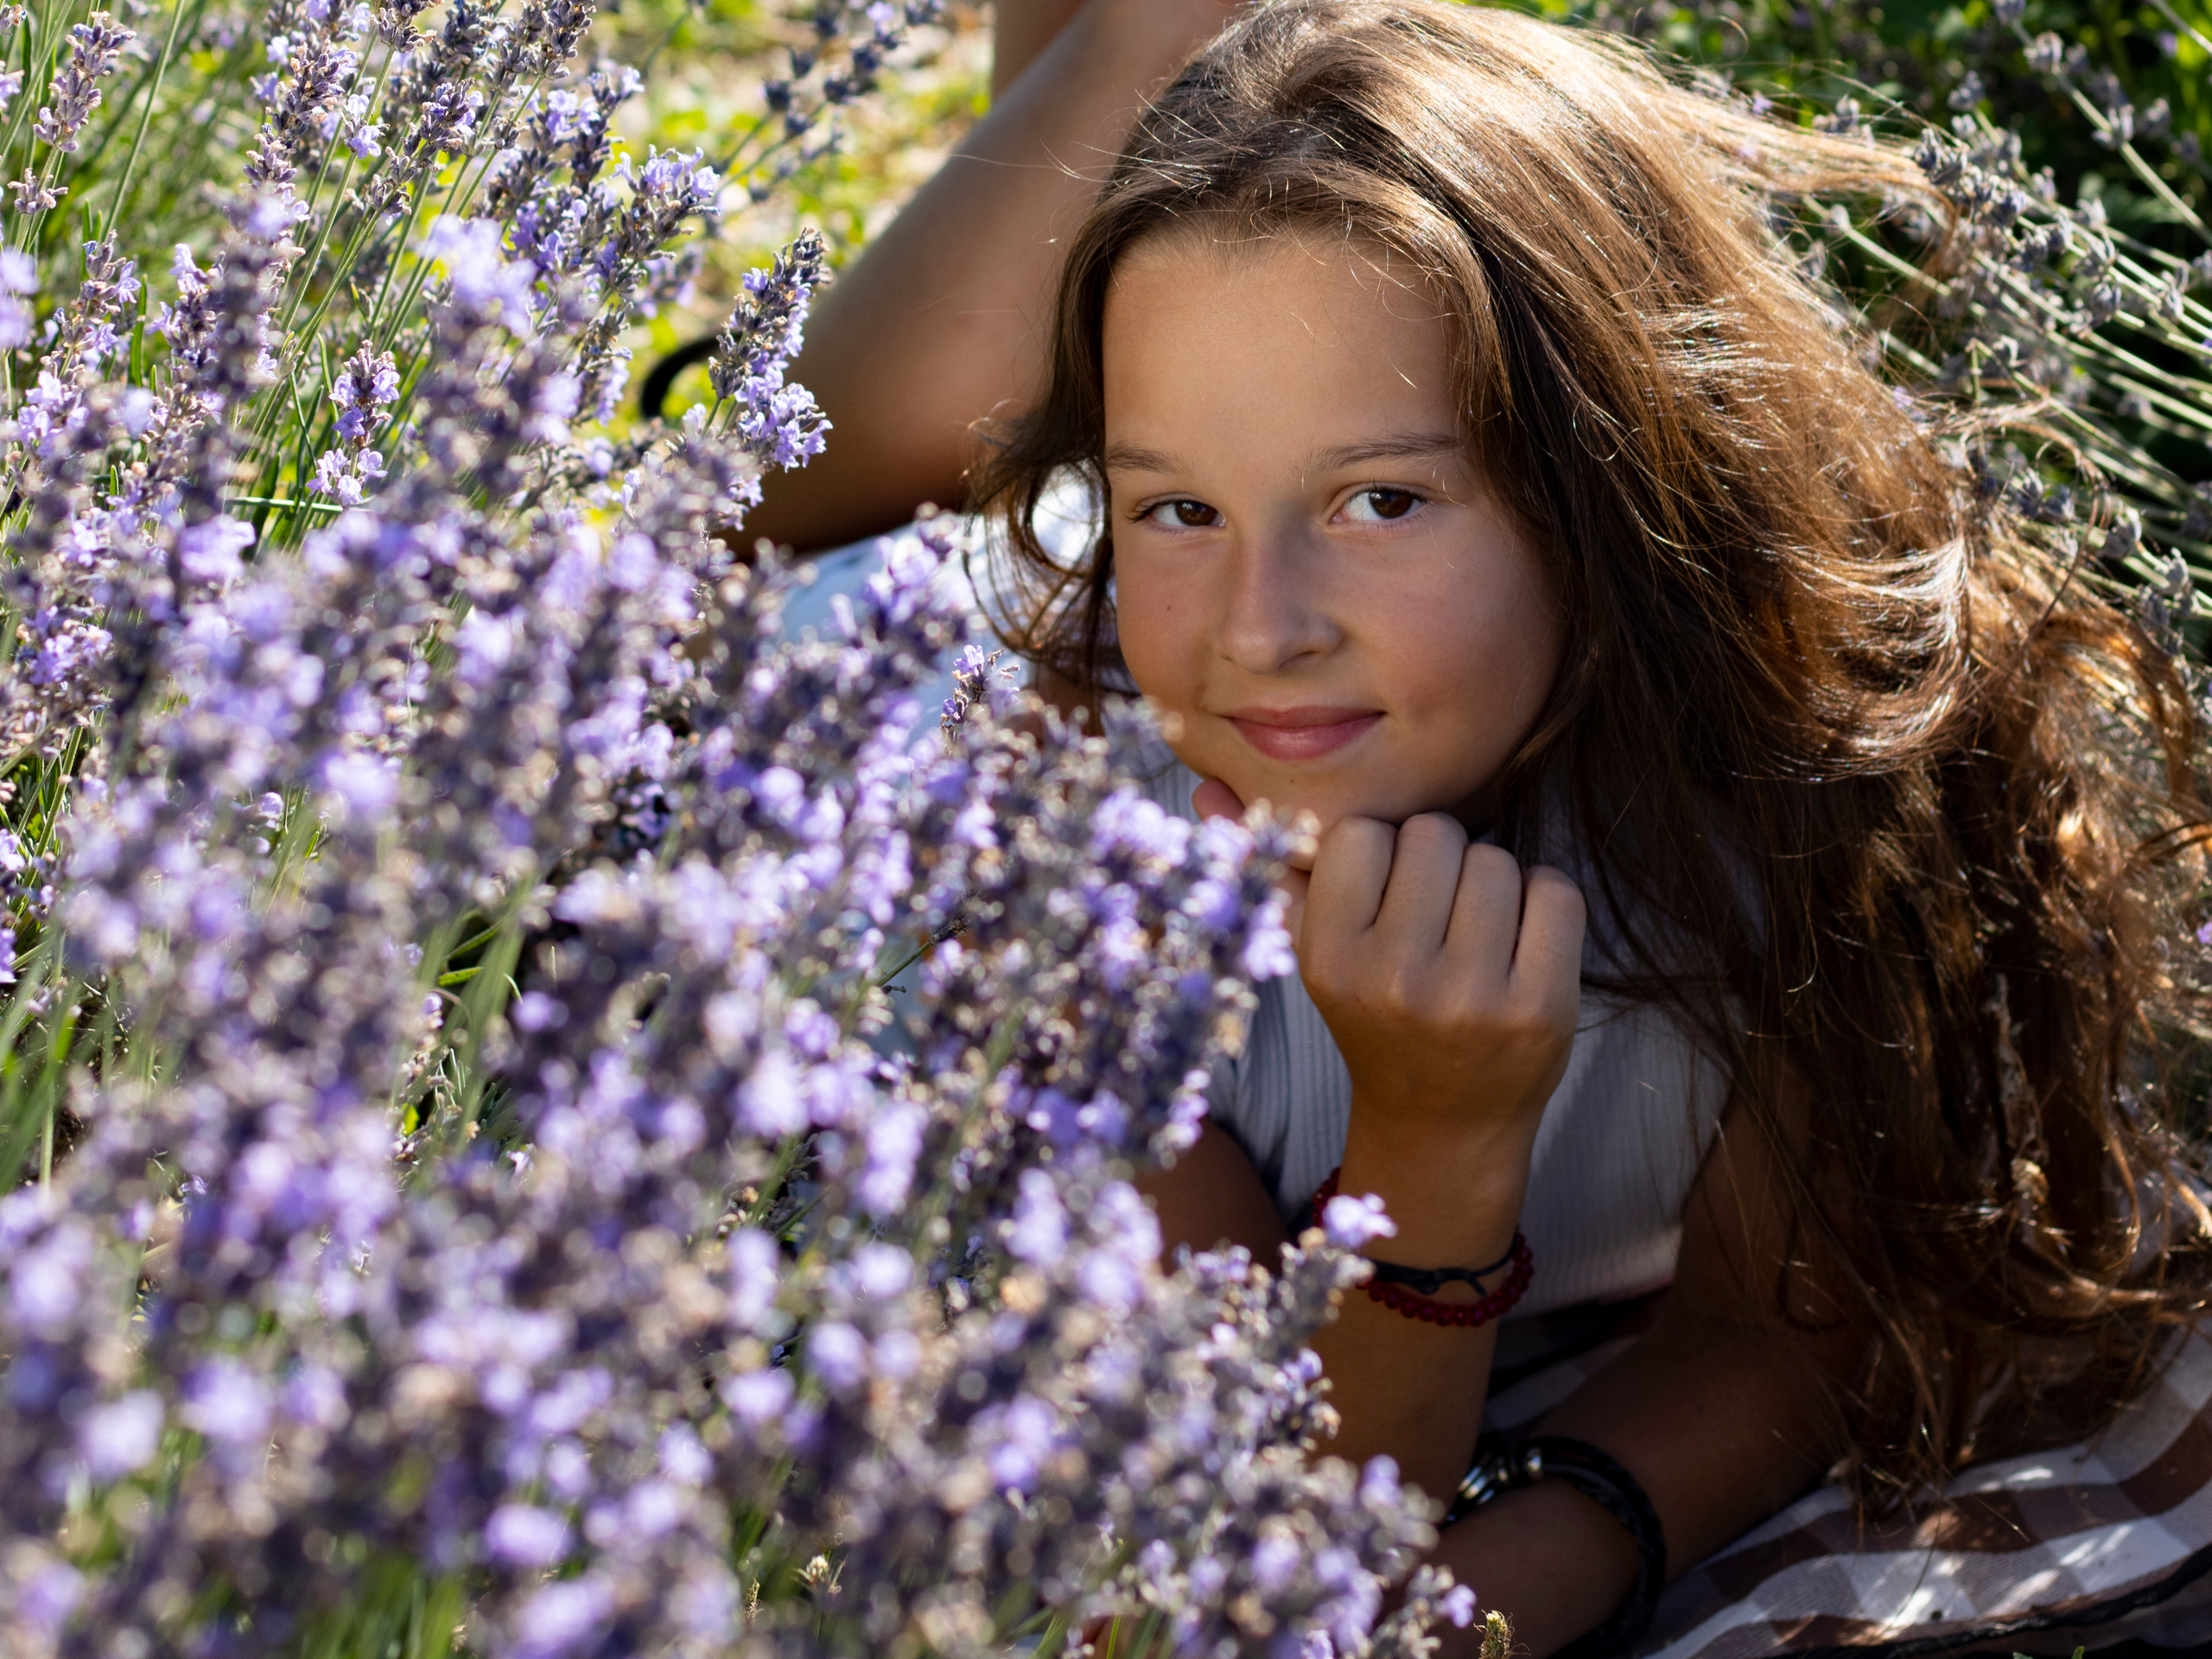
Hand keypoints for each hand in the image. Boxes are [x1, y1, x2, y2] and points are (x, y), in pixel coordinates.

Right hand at [1194, 776, 1584, 1260]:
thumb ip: (1272, 872)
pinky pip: (1555, 891)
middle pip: (1436, 834)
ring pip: (1497, 858)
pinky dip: (1544, 903)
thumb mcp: (1315, 953)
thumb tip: (1206, 791)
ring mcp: (1470, 997)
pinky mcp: (1540, 1008)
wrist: (1442, 1124)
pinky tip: (1522, 943)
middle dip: (1442, 859)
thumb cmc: (1377, 1018)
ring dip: (1495, 882)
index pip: (1361, 832)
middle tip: (1438, 911)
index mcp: (1328, 959)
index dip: (1383, 851)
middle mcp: (1393, 979)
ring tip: (1477, 931)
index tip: (1386, 893)